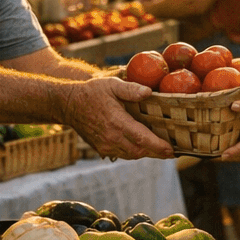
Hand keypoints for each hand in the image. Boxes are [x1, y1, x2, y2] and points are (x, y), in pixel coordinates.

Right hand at [58, 76, 173, 159]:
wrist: (68, 105)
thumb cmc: (91, 92)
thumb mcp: (111, 84)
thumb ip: (131, 89)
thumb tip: (149, 92)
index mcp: (116, 122)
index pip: (142, 138)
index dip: (158, 146)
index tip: (171, 150)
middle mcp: (111, 137)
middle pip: (140, 151)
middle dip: (156, 153)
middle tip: (170, 151)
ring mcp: (105, 145)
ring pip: (131, 155)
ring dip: (146, 153)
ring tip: (158, 149)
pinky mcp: (101, 149)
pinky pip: (122, 154)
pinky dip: (134, 152)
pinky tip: (140, 146)